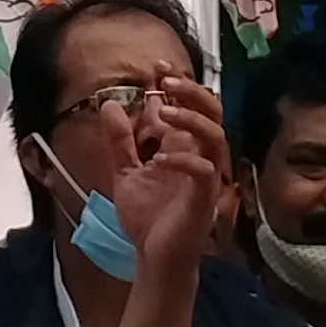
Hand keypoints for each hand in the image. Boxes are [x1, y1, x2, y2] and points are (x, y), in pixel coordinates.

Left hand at [106, 73, 232, 266]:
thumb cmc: (147, 217)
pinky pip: (204, 172)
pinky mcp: (203, 199)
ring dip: (191, 119)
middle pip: (212, 112)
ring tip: (164, 112)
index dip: (179, 83)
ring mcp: (204, 177)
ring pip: (215, 136)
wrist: (153, 257)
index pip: (190, 106)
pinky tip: (159, 160)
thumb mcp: (125, 172)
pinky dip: (184, 161)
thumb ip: (121, 140)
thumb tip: (110, 105)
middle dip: (193, 92)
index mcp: (183, 147)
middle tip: (166, 81)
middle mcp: (199, 156)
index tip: (157, 68)